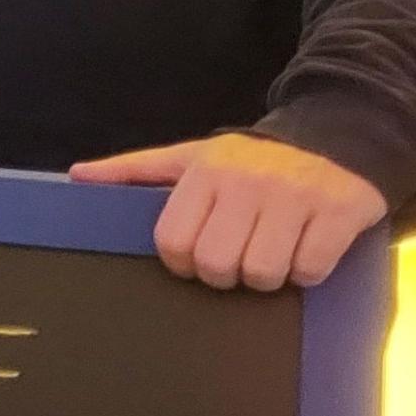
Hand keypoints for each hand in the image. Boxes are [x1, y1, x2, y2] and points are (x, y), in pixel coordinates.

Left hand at [70, 132, 385, 290]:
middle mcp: (247, 184)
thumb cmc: (250, 160)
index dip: (182, 262)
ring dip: (268, 277)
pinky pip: (310, 270)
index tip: (196, 257)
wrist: (337, 137)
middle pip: (218, 264)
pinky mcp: (339, 212)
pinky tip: (305, 250)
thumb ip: (134, 169)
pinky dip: (307, 273)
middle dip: (225, 275)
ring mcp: (295, 199)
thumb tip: (77, 175)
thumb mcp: (191, 157)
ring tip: (272, 255)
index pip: (174, 241)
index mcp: (205, 173)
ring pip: (264, 273)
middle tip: (236, 260)